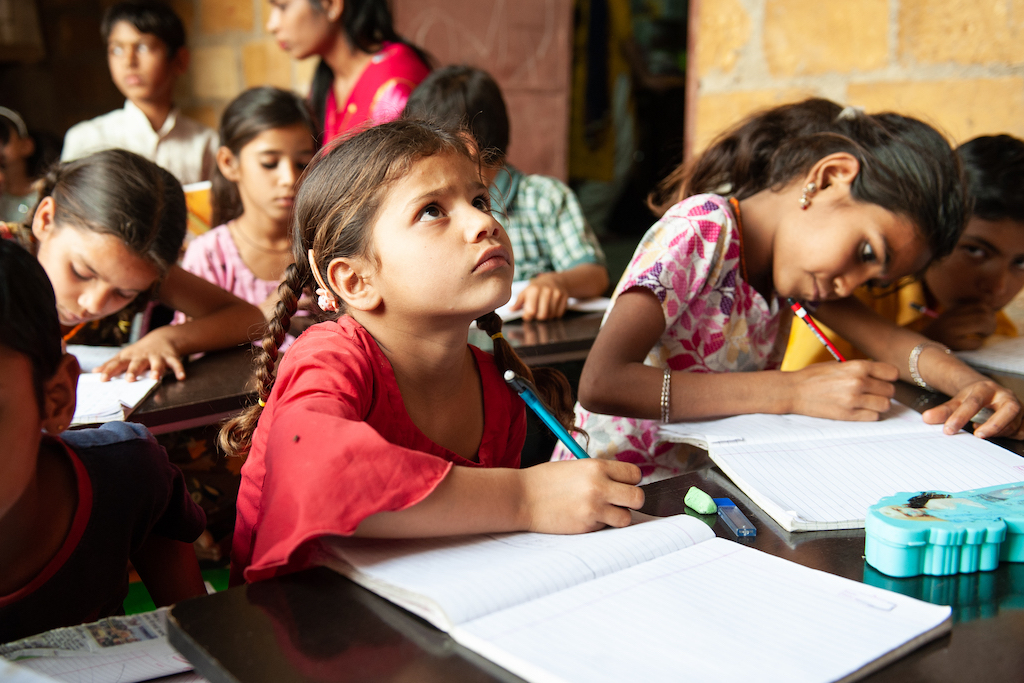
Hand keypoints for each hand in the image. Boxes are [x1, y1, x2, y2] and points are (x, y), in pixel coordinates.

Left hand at [95, 328, 184, 381]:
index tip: (102, 379)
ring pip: (157, 363)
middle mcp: (142, 356)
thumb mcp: (125, 356)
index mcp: (129, 357)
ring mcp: (157, 356)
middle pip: (136, 363)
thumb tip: (94, 372)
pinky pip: (176, 363)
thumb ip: (111, 364)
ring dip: (156, 370)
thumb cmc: (139, 351)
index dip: (109, 371)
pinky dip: (179, 369)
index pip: (117, 364)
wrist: (161, 338)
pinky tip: (181, 377)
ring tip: (155, 377)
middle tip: (129, 379)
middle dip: (133, 370)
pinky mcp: (170, 356)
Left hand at [512, 272, 569, 320]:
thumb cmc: (536, 288)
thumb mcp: (525, 292)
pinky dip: (555, 315)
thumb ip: (518, 303)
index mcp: (534, 290)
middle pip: (542, 315)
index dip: (528, 316)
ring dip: (546, 316)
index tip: (527, 315)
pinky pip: (559, 314)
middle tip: (536, 313)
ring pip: (551, 316)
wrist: (553, 279)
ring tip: (543, 309)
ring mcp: (556, 294)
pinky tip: (551, 308)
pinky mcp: (564, 296)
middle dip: (538, 317)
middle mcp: (546, 291)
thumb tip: (510, 310)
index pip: (531, 311)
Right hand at [519, 459, 643, 532]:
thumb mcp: (576, 467)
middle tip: (619, 501)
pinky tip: (582, 517)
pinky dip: (599, 524)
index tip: (622, 484)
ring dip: (617, 516)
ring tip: (600, 511)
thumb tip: (623, 484)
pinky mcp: (586, 526)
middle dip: (632, 500)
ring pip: (626, 517)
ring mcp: (593, 508)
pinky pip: (605, 527)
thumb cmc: (546, 481)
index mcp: (596, 466)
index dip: (630, 480)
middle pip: (638, 497)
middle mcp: (599, 486)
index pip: (634, 474)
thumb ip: (600, 474)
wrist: (521, 498)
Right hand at [787, 360, 898, 419]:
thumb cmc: (814, 376)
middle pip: (890, 390)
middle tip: (872, 392)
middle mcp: (858, 382)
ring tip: (867, 402)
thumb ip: (860, 370)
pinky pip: (874, 417)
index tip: (882, 380)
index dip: (888, 377)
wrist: (793, 390)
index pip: (892, 373)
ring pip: (885, 405)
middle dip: (883, 392)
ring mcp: (853, 400)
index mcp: (857, 366)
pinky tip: (860, 409)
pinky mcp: (848, 415)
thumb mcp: (839, 365)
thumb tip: (880, 377)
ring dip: (879, 404)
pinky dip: (870, 414)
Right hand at [921, 302, 997, 349]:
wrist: (916, 349)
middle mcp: (950, 318)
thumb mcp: (949, 320)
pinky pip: (975, 342)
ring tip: (982, 336)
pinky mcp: (951, 344)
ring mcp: (950, 330)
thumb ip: (966, 313)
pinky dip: (978, 344)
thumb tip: (990, 309)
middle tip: (987, 331)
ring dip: (988, 331)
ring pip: (982, 323)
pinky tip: (972, 345)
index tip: (985, 321)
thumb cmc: (937, 336)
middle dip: (991, 323)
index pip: (981, 305)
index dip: (989, 313)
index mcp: (952, 311)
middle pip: (984, 313)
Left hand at [922, 380, 1023, 438]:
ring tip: (981, 433)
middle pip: (1007, 410)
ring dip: (998, 432)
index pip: (974, 402)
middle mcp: (1005, 397)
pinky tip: (996, 437)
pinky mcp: (1022, 419)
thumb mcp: (958, 401)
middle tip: (978, 435)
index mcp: (986, 389)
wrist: (990, 393)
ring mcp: (1017, 408)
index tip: (948, 430)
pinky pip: (1019, 431)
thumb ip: (944, 411)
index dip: (960, 416)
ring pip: (1013, 423)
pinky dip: (1009, 436)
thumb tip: (926, 418)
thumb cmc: (974, 398)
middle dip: (994, 425)